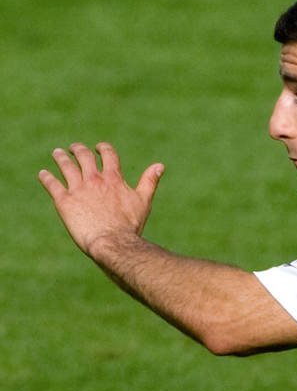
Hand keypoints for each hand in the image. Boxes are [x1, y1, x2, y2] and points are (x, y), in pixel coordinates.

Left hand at [39, 142, 164, 261]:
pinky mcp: (64, 201)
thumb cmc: (130, 225)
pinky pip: (51, 184)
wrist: (113, 242)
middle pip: (83, 156)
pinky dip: (46, 177)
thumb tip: (160, 166)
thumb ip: (149, 182)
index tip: (98, 148)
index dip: (103, 148)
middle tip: (74, 148)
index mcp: (113, 178)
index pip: (108, 155)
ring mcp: (78, 189)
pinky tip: (43, 174)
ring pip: (65, 165)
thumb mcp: (143, 202)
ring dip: (60, 157)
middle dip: (78, 149)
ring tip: (58, 153)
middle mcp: (94, 179)